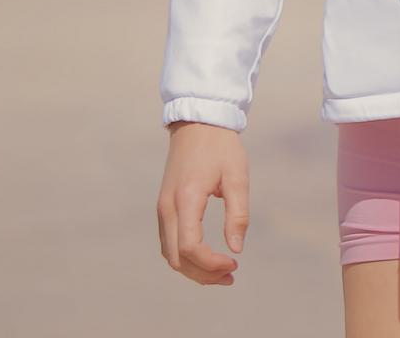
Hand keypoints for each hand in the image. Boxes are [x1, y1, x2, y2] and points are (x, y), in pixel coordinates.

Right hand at [157, 121, 247, 285]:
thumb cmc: (221, 148)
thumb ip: (237, 214)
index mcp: (186, 199)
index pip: (190, 247)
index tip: (235, 262)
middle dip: (203, 274)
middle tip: (231, 275)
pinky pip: (169, 243)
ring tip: (222, 271)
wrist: (198, 123)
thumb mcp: (237, 177)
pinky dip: (185, 257)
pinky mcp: (164, 207)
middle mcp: (167, 208)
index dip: (211, 263)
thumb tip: (236, 248)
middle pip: (177, 258)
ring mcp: (162, 209)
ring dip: (193, 269)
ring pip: (170, 254)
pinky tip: (206, 258)